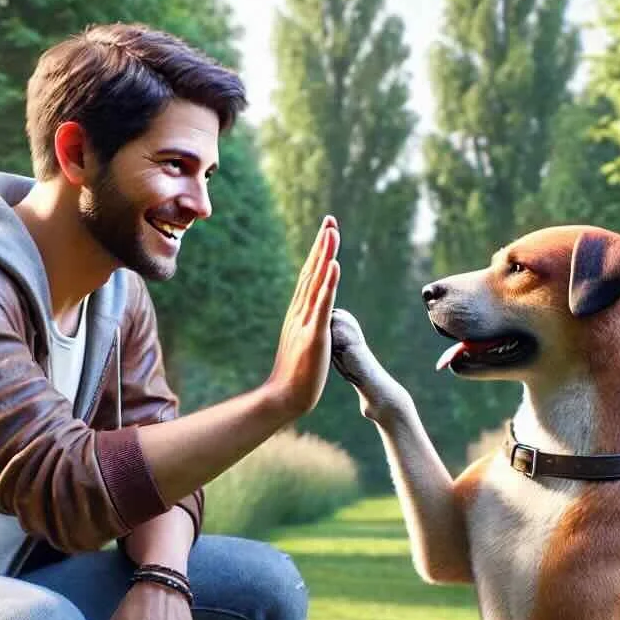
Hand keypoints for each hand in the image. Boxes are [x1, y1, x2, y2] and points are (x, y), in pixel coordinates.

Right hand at [266, 216, 340, 417]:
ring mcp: (305, 322)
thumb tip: (317, 320)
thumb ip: (309, 328)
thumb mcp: (303, 344)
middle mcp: (300, 313)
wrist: (285, 398)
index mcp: (298, 314)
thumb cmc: (295, 376)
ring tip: (332, 232)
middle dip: (322, 245)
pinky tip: (334, 265)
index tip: (327, 232)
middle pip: (312, 272)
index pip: (310, 277)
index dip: (319, 254)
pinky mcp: (313, 335)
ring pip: (316, 283)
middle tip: (330, 220)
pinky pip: (322, 305)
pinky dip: (329, 283)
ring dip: (325, 256)